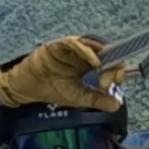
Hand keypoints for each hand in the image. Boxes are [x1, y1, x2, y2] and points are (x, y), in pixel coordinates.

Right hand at [0, 36, 125, 113]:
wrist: (28, 88)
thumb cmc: (51, 90)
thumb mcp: (78, 98)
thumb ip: (96, 99)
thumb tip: (117, 104)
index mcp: (87, 64)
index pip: (107, 61)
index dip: (116, 68)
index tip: (120, 78)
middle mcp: (81, 54)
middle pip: (103, 50)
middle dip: (113, 60)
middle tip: (118, 72)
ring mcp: (70, 48)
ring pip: (91, 44)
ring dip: (102, 53)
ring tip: (108, 65)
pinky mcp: (58, 45)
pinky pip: (74, 44)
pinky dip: (86, 50)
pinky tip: (94, 61)